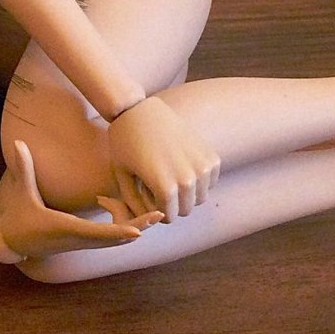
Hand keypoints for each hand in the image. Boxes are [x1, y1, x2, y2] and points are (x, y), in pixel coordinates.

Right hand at [0, 140, 162, 261]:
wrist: (12, 242)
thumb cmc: (16, 218)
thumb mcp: (19, 192)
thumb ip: (23, 168)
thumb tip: (18, 143)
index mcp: (65, 229)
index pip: (98, 233)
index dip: (119, 231)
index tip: (139, 230)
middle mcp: (79, 239)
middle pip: (115, 237)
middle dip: (138, 226)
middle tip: (159, 214)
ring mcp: (83, 242)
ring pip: (115, 237)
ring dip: (132, 224)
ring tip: (143, 209)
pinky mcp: (85, 240)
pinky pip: (109, 235)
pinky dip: (120, 224)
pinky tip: (114, 204)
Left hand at [106, 96, 220, 222]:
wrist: (139, 110)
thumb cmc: (125, 143)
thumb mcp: (122, 177)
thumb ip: (135, 205)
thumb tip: (149, 223)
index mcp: (166, 188)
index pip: (168, 217)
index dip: (154, 208)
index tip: (144, 193)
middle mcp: (189, 180)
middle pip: (185, 210)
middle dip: (170, 202)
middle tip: (155, 182)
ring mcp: (203, 167)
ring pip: (199, 198)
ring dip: (185, 192)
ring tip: (167, 173)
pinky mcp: (212, 157)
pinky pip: (209, 181)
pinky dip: (198, 179)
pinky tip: (180, 164)